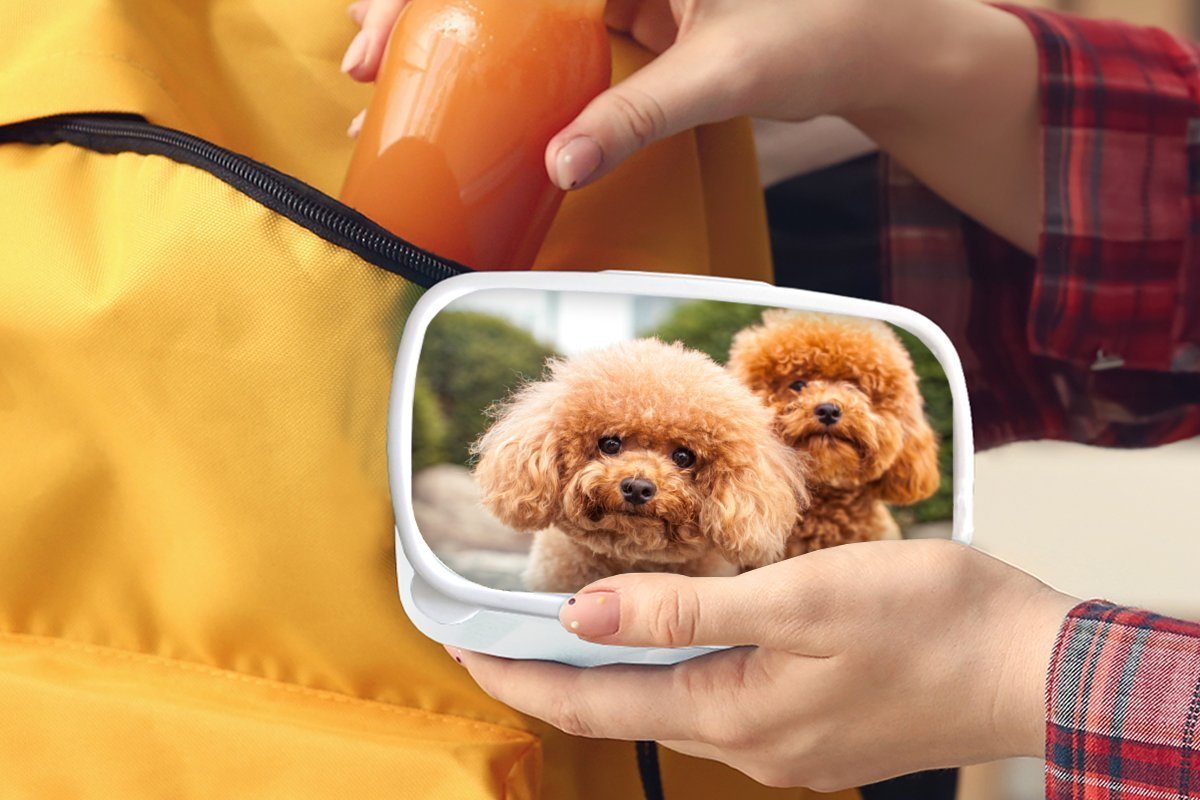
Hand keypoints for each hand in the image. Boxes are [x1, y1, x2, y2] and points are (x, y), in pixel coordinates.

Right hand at [339, 0, 1040, 250]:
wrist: (873, 42)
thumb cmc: (819, 31)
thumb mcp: (722, 73)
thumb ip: (639, 114)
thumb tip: (559, 165)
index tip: (381, 30)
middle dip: (422, 12)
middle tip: (363, 64)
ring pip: (518, 6)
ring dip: (458, 42)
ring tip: (394, 86)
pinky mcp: (632, 12)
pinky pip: (553, 35)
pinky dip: (510, 64)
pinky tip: (472, 101)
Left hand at [449, 540, 1075, 790]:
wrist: (1035, 667)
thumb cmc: (931, 622)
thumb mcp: (803, 599)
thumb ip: (690, 612)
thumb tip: (584, 618)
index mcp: (736, 713)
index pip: (596, 701)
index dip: (521, 674)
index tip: (460, 646)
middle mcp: (751, 742)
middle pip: (626, 708)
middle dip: (556, 673)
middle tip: (500, 631)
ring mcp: (787, 743)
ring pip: (674, 704)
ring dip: (618, 668)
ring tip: (574, 623)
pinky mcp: (817, 727)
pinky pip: (721, 700)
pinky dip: (678, 668)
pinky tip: (680, 634)